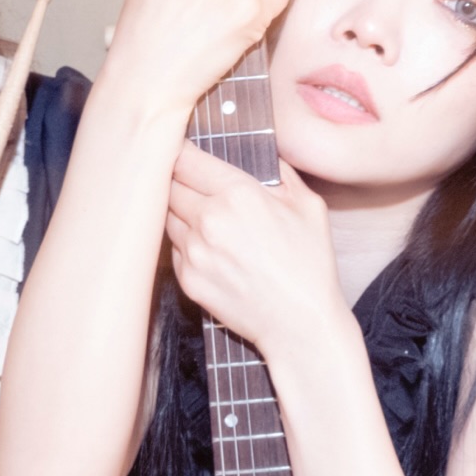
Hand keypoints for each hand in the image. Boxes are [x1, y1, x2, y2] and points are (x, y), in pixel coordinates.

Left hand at [163, 148, 345, 360]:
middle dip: (179, 180)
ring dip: (179, 211)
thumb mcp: (308, 205)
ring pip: (166, 215)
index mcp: (237, 194)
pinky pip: (174, 248)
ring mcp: (194, 251)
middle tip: (193, 183)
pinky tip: (210, 249)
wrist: (300, 324)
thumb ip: (279, 171)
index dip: (181, 150)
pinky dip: (185, 242)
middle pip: (168, 184)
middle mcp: (208, 219)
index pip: (185, 157)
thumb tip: (261, 151)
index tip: (184, 152)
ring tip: (206, 219)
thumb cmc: (309, 265)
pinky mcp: (187, 279)